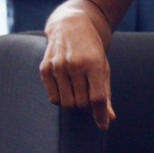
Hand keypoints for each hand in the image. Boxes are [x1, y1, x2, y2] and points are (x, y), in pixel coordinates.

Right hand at [39, 2, 115, 128]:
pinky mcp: (44, 68)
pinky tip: (66, 87)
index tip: (103, 125)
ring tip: (78, 90)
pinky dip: (61, 99)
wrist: (71, 27)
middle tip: (88, 95)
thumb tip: (109, 119)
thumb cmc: (92, 51)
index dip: (100, 114)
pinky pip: (53, 98)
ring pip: (66, 102)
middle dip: (87, 105)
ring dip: (73, 102)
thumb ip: (105, 94)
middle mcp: (74, 64)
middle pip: (81, 103)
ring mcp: (57, 66)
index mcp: (93, 64)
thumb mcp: (103, 69)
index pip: (97, 97)